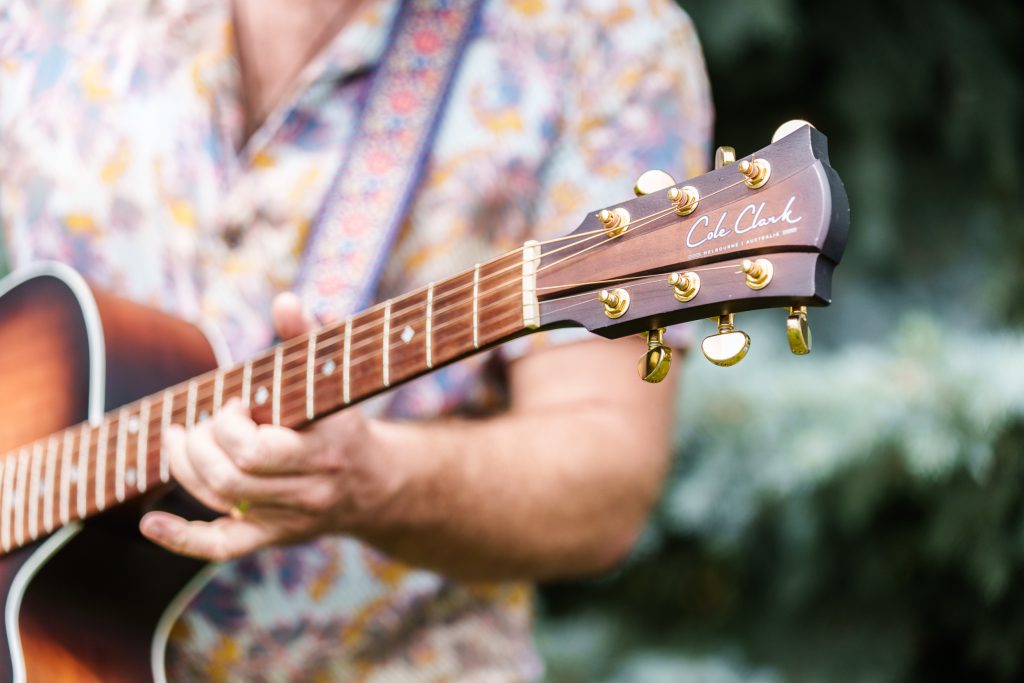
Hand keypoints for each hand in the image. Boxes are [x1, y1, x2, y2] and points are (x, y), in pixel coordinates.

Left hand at [139, 293, 402, 561]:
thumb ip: (309, 337)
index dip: (229, 426)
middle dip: (203, 444)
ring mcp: (287, 520)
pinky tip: (149, 523)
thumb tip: (284, 299)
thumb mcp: (336, 378)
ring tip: (180, 438)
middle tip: (205, 420)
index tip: (236, 403)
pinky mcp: (271, 537)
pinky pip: (221, 547)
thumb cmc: (347, 421)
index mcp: (325, 453)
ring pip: (220, 501)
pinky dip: (180, 539)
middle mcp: (307, 494)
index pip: (256, 452)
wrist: (378, 486)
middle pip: (230, 479)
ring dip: (186, 467)